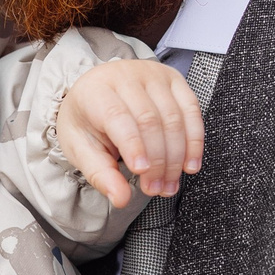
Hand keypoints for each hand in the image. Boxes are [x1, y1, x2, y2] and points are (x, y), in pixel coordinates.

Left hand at [55, 59, 203, 208]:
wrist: (96, 92)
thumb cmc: (87, 121)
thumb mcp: (81, 149)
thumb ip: (100, 174)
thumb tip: (120, 198)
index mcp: (96, 91)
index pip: (118, 117)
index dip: (134, 146)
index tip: (142, 172)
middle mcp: (125, 76)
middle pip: (150, 120)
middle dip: (158, 160)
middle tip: (156, 189)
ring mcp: (153, 75)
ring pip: (174, 117)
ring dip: (177, 156)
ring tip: (170, 184)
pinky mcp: (174, 79)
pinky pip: (192, 110)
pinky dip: (194, 140)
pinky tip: (189, 164)